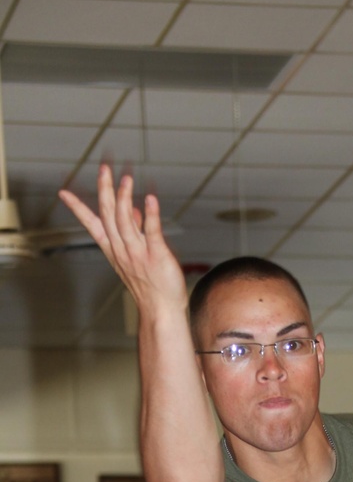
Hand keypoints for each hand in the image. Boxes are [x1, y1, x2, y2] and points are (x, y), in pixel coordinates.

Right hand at [59, 164, 187, 317]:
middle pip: (108, 215)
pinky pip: (152, 232)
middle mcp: (122, 249)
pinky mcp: (156, 256)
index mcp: (114, 249)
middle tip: (104, 169)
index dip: (78, 208)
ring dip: (124, 198)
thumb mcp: (137, 256)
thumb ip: (134, 231)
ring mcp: (138, 253)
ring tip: (126, 179)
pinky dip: (151, 215)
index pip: (92, 225)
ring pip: (125, 221)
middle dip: (105, 191)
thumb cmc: (151, 285)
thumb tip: (132, 209)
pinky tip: (151, 199)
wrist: (161, 311)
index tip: (62, 193)